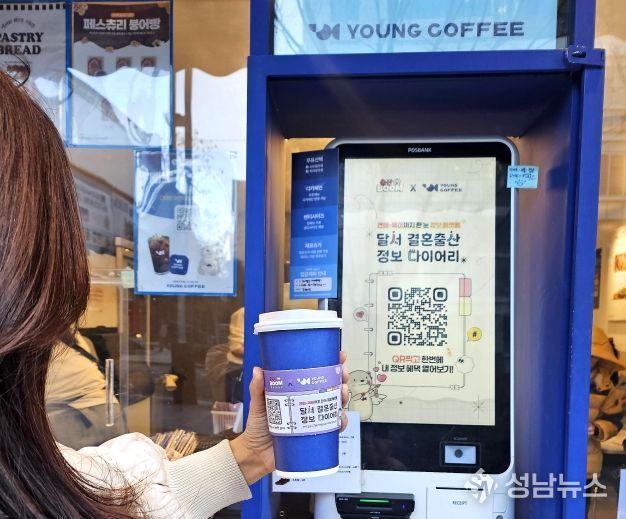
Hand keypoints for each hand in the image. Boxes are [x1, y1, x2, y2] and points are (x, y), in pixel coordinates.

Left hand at [230, 352, 349, 484]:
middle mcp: (308, 403)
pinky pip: (333, 427)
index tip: (339, 356)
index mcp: (297, 392)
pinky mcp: (316, 434)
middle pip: (331, 387)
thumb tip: (258, 370)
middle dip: (341, 378)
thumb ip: (257, 388)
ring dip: (343, 397)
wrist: (257, 454)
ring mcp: (313, 419)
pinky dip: (341, 422)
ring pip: (336, 405)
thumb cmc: (257, 427)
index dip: (330, 365)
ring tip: (342, 393)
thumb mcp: (258, 404)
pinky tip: (340, 418)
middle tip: (343, 374)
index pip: (316, 374)